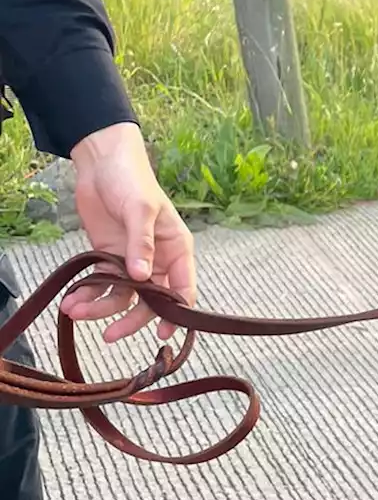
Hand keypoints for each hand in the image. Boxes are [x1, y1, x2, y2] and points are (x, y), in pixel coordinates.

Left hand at [63, 123, 196, 343]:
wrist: (101, 164)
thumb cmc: (132, 181)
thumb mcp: (141, 209)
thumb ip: (142, 245)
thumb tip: (142, 278)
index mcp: (176, 249)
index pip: (182, 287)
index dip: (175, 313)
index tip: (162, 333)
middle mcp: (157, 260)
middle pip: (150, 300)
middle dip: (130, 319)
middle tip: (110, 334)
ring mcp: (131, 261)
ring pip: (122, 296)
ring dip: (100, 309)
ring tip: (77, 312)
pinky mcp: (107, 258)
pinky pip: (101, 284)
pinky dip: (88, 294)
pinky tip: (73, 301)